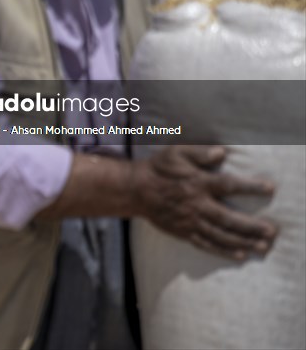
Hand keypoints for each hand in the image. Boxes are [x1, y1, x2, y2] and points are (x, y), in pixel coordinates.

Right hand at [134, 145, 277, 259]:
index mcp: (196, 183)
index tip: (270, 189)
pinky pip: (206, 244)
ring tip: (261, 247)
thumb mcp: (176, 152)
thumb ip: (199, 152)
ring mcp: (189, 221)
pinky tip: (238, 254)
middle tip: (270, 232)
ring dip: (242, 242)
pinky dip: (223, 251)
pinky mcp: (183, 231)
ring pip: (220, 235)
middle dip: (251, 226)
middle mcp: (196, 204)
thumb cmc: (158, 168)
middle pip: (228, 218)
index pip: (228, 185)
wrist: (135, 189)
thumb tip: (222, 153)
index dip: (250, 187)